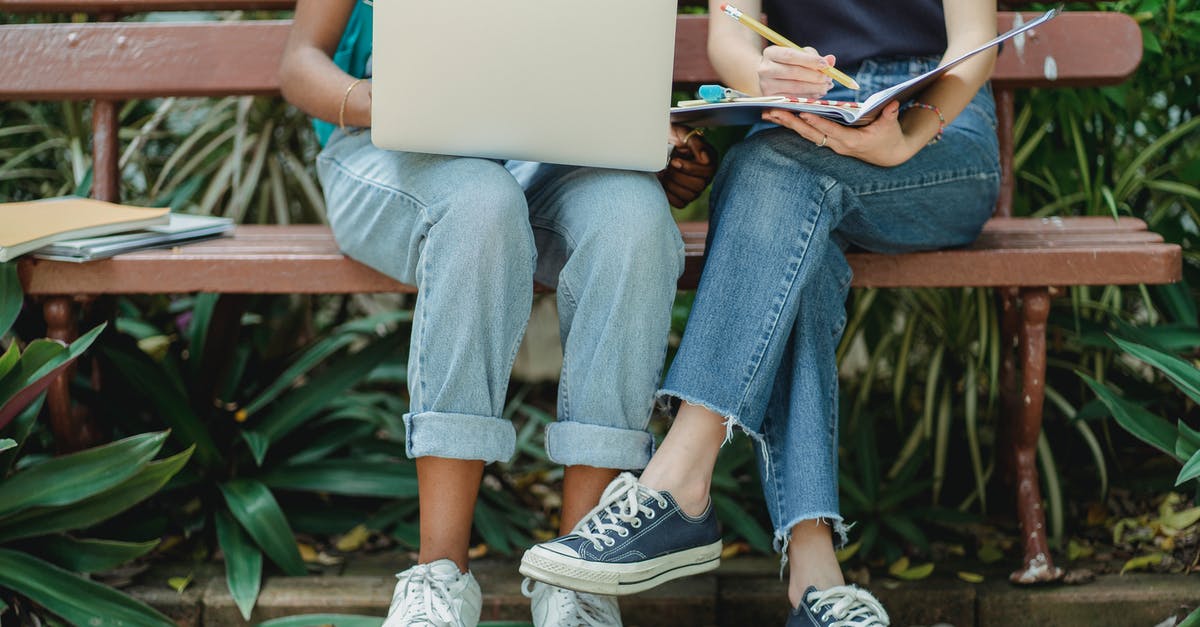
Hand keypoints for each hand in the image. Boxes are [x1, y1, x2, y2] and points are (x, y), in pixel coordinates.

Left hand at [659, 125, 717, 207]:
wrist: (659, 147)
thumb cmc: (673, 138)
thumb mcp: (683, 132)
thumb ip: (694, 141)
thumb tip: (704, 157)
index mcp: (709, 160)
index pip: (707, 170)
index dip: (689, 167)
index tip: (674, 160)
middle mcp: (706, 176)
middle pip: (698, 185)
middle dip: (678, 176)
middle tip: (666, 167)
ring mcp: (696, 189)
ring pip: (690, 196)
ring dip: (672, 184)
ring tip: (663, 173)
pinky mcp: (685, 198)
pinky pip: (680, 203)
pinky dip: (670, 194)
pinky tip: (663, 183)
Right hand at [758, 46, 835, 97]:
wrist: (767, 78)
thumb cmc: (786, 63)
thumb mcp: (798, 55)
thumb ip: (814, 56)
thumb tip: (831, 60)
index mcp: (771, 53)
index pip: (791, 55)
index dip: (810, 60)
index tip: (825, 65)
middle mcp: (765, 69)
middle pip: (793, 72)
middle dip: (814, 76)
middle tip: (828, 78)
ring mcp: (766, 85)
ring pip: (795, 87)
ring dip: (814, 87)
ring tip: (826, 86)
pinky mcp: (771, 98)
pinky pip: (793, 98)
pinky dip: (808, 96)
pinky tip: (817, 93)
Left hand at [762, 101, 923, 166]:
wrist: (888, 154)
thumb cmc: (889, 137)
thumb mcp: (891, 126)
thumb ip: (889, 115)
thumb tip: (892, 103)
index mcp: (851, 141)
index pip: (830, 131)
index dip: (817, 122)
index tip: (803, 112)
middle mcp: (837, 144)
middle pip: (810, 133)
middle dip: (791, 122)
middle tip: (773, 111)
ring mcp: (831, 144)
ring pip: (805, 134)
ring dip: (786, 123)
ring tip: (767, 113)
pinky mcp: (827, 141)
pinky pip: (807, 133)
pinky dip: (793, 124)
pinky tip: (779, 117)